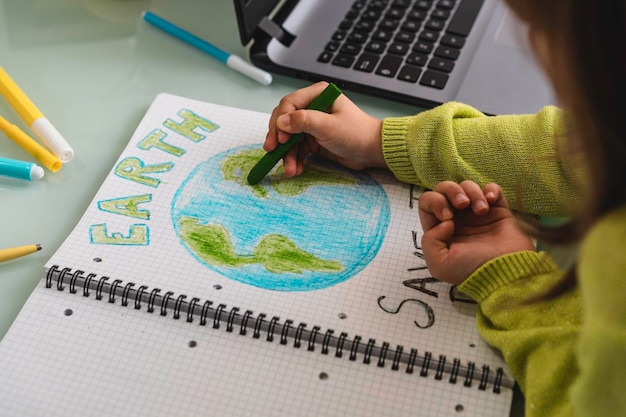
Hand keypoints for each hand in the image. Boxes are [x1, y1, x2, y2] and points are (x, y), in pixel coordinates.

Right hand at [264, 81, 385, 176]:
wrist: (372, 151)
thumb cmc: (357, 134)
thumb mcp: (329, 126)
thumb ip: (304, 121)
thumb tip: (281, 121)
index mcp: (318, 95)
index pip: (289, 103)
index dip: (281, 120)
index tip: (280, 137)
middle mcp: (312, 107)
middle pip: (285, 120)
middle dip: (278, 137)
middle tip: (273, 150)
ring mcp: (312, 124)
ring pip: (289, 138)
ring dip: (287, 154)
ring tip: (289, 169)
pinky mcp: (313, 140)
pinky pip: (297, 148)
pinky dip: (294, 159)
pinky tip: (295, 169)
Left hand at [418, 181, 534, 284]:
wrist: (506, 272)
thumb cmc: (472, 270)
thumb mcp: (439, 264)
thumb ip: (430, 241)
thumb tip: (444, 222)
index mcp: (441, 229)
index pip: (427, 203)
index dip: (434, 202)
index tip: (448, 217)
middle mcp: (457, 219)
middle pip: (445, 188)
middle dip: (451, 190)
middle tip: (462, 204)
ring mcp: (478, 214)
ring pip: (467, 186)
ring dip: (472, 192)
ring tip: (481, 210)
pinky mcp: (499, 211)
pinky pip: (492, 189)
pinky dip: (491, 189)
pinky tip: (491, 201)